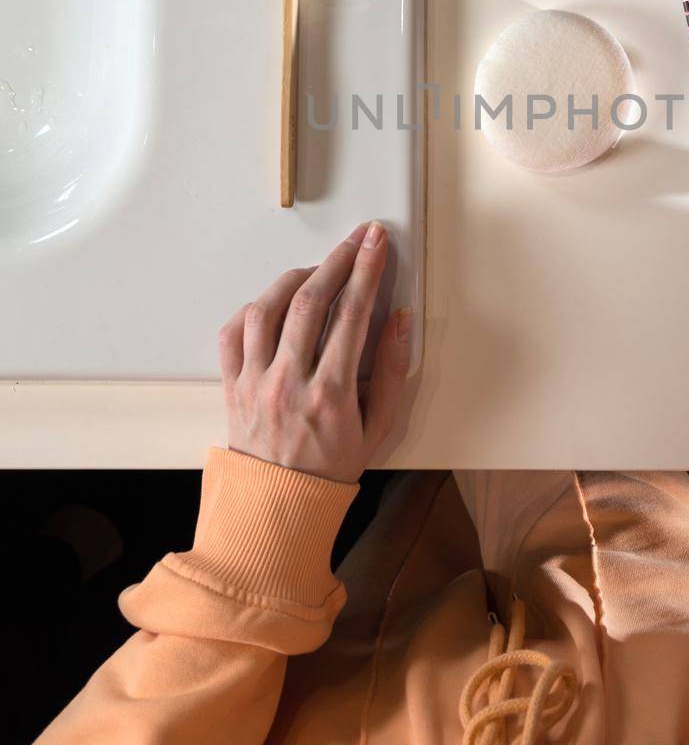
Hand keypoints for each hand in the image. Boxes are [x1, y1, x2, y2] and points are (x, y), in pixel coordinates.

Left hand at [217, 221, 410, 483]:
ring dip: (294, 278)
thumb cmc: (332, 467)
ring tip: (317, 270)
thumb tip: (400, 318)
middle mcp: (288, 382)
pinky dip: (254, 308)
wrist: (279, 505)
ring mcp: (255, 382)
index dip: (367, 270)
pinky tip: (274, 303)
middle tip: (357, 239)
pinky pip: (233, 332)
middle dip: (338, 260)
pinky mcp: (232, 385)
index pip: (351, 314)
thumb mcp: (379, 427)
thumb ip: (392, 370)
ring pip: (267, 308)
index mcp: (330, 394)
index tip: (377, 242)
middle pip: (310, 301)